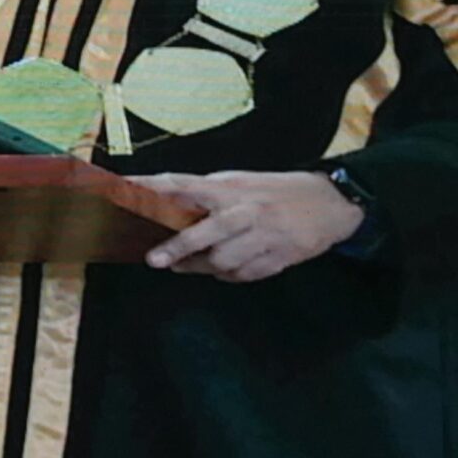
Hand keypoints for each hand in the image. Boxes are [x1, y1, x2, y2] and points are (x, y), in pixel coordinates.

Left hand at [138, 170, 363, 282]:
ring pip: (222, 262)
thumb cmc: (276, 191)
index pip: (184, 184)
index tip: (127, 190)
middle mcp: (247, 211)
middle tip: (154, 260)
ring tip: (184, 265)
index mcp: (231, 188)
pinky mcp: (279, 258)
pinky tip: (224, 269)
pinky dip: (229, 275)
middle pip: (206, 234)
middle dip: (178, 248)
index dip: (154, 187)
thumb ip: (207, 194)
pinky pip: (243, 275)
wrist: (331, 203)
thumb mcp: (241, 182)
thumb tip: (166, 204)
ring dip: (200, 267)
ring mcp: (264, 237)